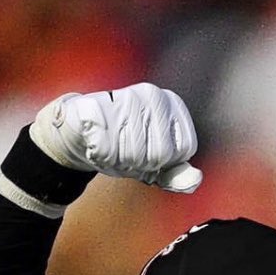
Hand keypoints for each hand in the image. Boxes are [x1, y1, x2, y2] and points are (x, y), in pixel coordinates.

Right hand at [30, 83, 201, 192]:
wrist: (79, 133)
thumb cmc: (122, 147)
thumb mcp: (155, 165)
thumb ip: (177, 175)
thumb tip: (196, 179)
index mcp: (172, 104)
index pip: (184, 150)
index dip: (166, 161)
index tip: (150, 151)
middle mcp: (153, 95)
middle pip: (160, 154)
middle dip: (142, 162)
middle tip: (127, 150)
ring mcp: (126, 97)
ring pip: (135, 154)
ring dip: (121, 160)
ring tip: (113, 145)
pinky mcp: (97, 106)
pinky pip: (108, 150)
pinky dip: (102, 156)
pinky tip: (97, 143)